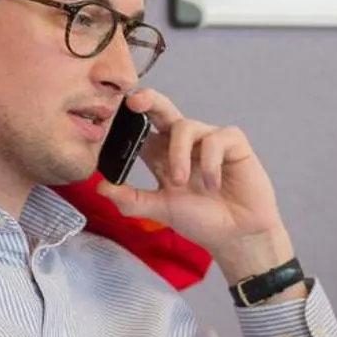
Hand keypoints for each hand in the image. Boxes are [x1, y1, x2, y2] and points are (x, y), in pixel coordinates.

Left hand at [94, 89, 293, 280]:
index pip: (141, 129)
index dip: (127, 122)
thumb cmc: (202, 221)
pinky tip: (213, 184)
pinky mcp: (233, 143)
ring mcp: (208, 141)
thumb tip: (100, 187)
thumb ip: (132, 200)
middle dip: (148, 100)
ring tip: (180, 183)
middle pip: (162, 109)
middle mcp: (184, 143)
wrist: (236, 236)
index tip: (110, 120)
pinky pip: (216, 139)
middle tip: (134, 102)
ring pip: (186, 126)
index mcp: (162, 155)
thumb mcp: (160, 210)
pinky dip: (210, 162)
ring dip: (179, 154)